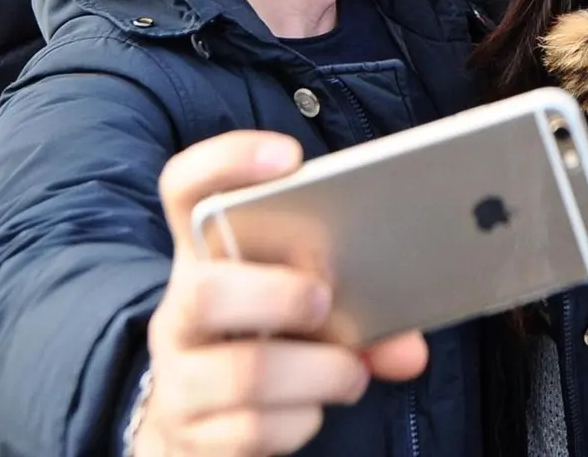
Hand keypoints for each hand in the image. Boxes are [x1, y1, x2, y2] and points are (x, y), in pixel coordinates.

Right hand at [136, 133, 426, 456]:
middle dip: (280, 295)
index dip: (228, 162)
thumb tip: (409, 351)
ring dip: (319, 371)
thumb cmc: (265, 342)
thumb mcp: (301, 313)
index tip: (289, 158)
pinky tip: (312, 409)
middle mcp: (180, 310)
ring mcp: (178, 376)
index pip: (187, 188)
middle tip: (326, 298)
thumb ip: (358, 312)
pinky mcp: (190, 433)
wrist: (197, 427)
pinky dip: (303, 419)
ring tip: (351, 371)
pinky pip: (255, 429)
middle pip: (205, 291)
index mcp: (204, 256)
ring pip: (247, 372)